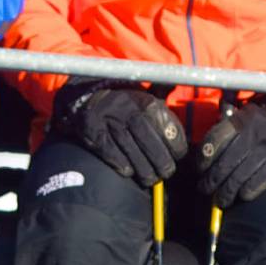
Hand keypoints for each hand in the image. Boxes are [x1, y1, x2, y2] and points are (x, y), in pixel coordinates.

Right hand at [52, 78, 187, 186]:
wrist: (87, 98)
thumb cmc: (125, 105)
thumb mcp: (145, 97)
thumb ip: (163, 97)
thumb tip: (176, 85)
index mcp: (146, 102)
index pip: (168, 127)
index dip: (176, 145)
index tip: (177, 156)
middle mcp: (128, 108)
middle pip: (149, 140)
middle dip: (161, 161)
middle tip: (165, 173)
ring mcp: (109, 119)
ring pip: (130, 147)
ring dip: (143, 168)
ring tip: (149, 178)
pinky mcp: (93, 128)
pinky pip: (108, 149)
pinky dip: (120, 162)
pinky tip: (128, 172)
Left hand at [197, 97, 265, 205]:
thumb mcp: (245, 112)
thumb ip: (226, 126)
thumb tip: (207, 146)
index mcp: (240, 121)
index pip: (214, 142)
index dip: (203, 159)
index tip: (199, 169)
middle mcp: (252, 136)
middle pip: (224, 164)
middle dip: (210, 181)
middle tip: (204, 190)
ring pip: (239, 177)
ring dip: (226, 193)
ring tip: (220, 201)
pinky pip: (259, 181)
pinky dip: (247, 192)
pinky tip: (241, 197)